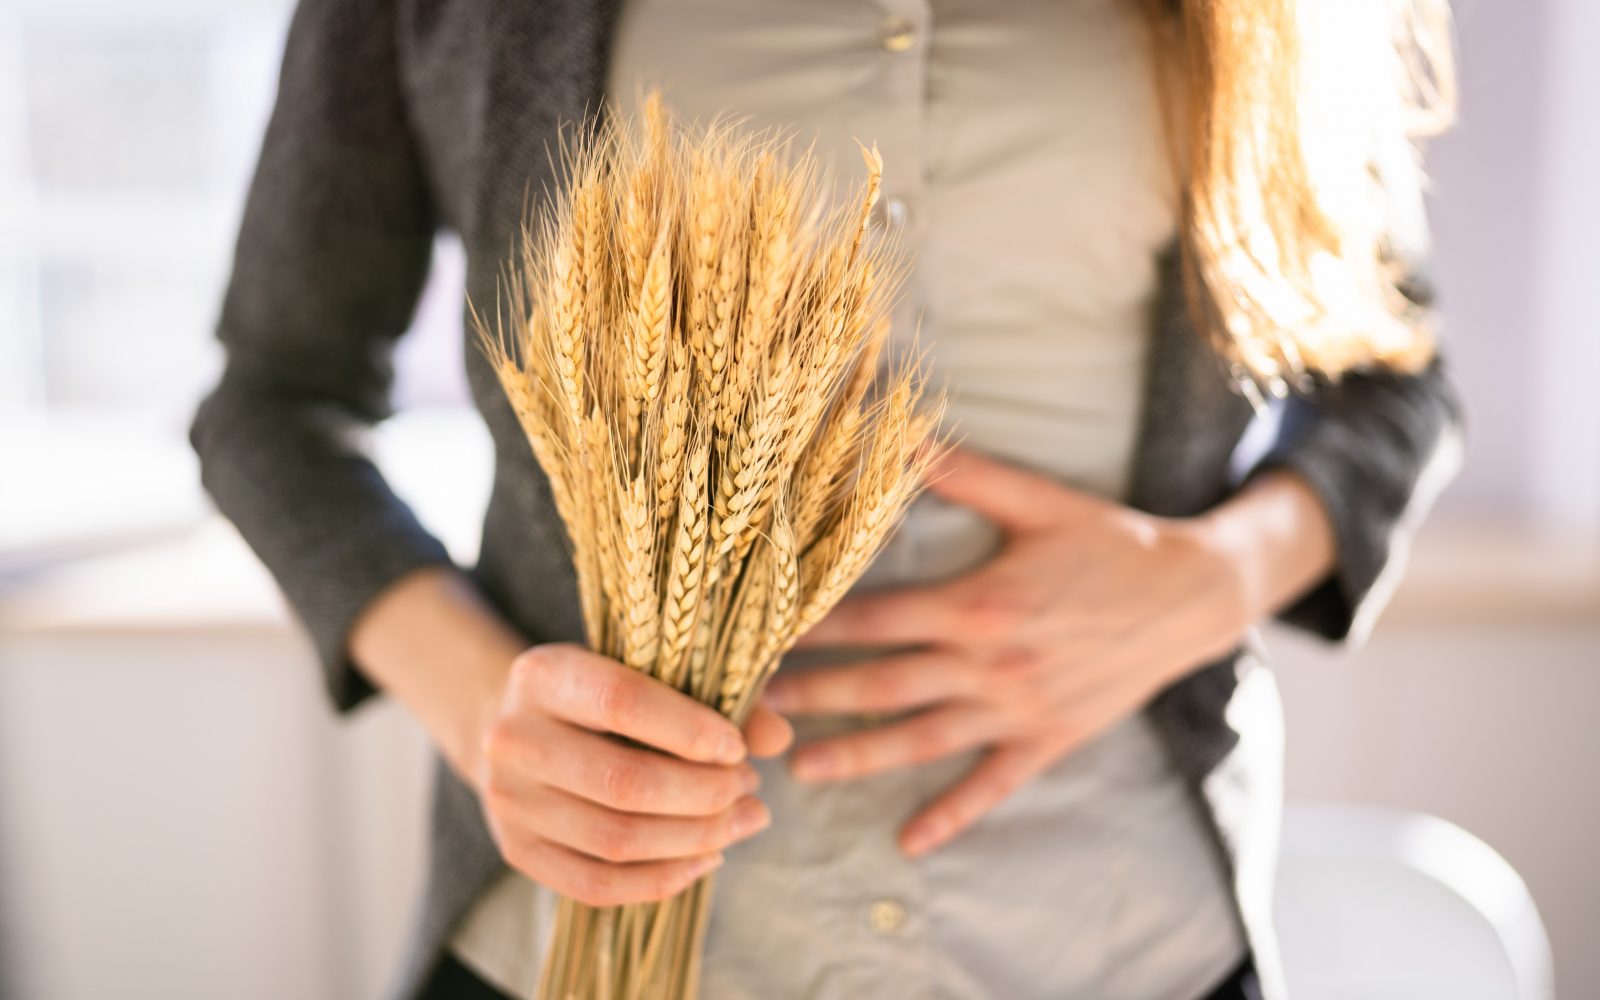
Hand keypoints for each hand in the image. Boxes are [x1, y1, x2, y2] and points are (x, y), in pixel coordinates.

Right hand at [476, 643, 793, 906]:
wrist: (521, 728)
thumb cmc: (602, 695)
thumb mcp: (647, 672)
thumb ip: (716, 696)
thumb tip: (778, 738)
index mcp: (542, 674)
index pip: (622, 702)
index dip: (689, 730)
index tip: (737, 749)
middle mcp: (511, 738)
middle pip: (622, 782)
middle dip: (705, 793)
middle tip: (750, 787)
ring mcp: (507, 801)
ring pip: (615, 840)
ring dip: (696, 838)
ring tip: (744, 820)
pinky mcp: (517, 851)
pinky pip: (597, 886)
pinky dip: (663, 880)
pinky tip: (706, 857)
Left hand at [762, 447, 1261, 856]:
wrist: (1193, 596)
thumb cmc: (1109, 542)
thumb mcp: (1037, 499)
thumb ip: (962, 472)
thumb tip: (897, 432)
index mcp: (978, 602)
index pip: (875, 618)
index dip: (815, 628)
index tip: (762, 634)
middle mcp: (990, 663)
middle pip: (883, 684)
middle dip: (814, 696)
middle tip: (752, 707)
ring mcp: (1017, 709)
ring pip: (921, 741)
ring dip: (857, 757)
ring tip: (797, 769)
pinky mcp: (1046, 740)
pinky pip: (991, 785)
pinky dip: (950, 816)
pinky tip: (909, 842)